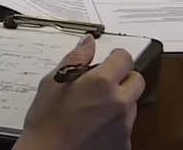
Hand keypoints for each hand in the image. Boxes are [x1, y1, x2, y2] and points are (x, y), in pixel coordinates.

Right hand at [14, 36, 145, 149]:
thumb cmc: (45, 125)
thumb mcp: (53, 83)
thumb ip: (75, 59)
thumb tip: (88, 43)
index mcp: (102, 83)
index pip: (125, 57)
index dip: (115, 57)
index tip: (108, 61)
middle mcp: (119, 102)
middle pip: (136, 80)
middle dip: (123, 79)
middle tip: (102, 85)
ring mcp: (124, 125)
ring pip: (131, 104)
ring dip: (119, 102)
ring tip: (94, 110)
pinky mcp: (124, 144)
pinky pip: (126, 127)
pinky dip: (115, 125)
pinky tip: (95, 127)